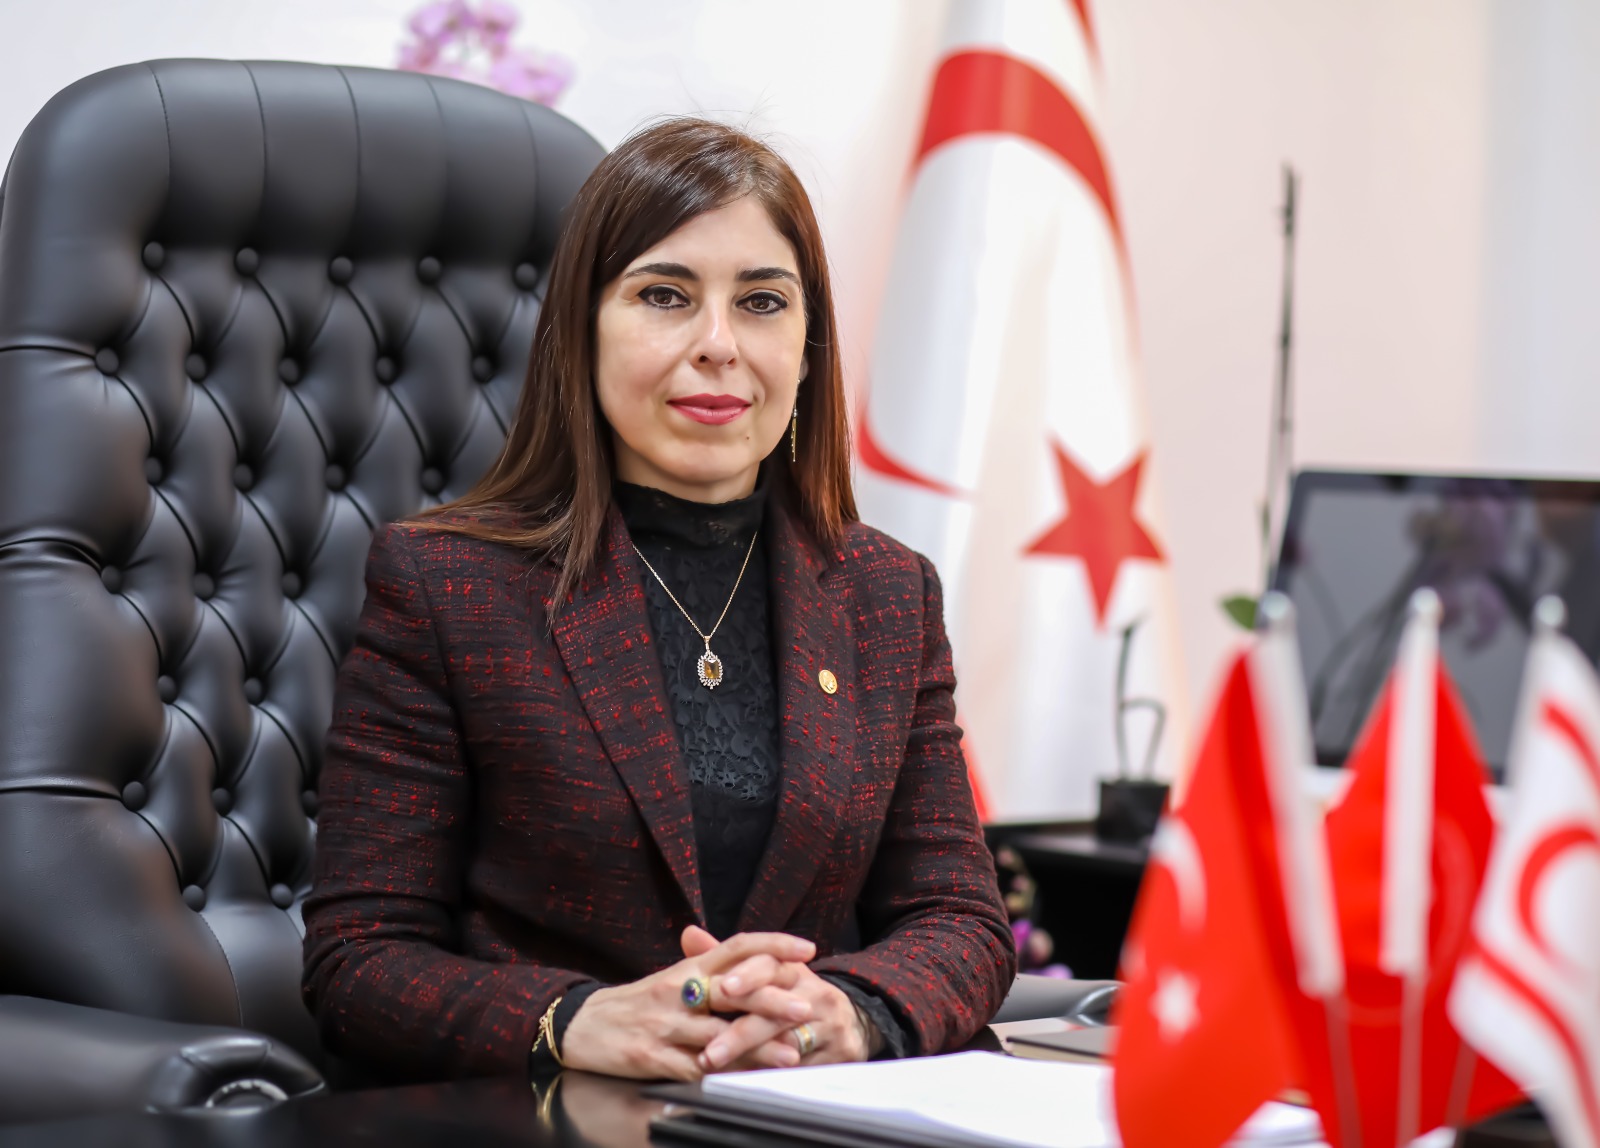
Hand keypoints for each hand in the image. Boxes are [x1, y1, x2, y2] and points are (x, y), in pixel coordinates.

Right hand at [560, 928, 816, 1079]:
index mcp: (688, 966)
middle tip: (805, 1008)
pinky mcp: (651, 1056)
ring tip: (790, 1054)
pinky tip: (744, 1080)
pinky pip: (693, 1067)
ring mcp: (664, 1024)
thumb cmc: (637, 1003)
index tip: (806, 949)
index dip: (773, 944)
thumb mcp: (674, 978)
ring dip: (757, 1046)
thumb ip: (714, 972)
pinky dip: (721, 1074)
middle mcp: (678, 990)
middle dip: (772, 999)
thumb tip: (765, 965)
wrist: (583, 1024)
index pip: (737, 945)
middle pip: (731, 989)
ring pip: (718, 1034)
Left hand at [680, 929, 873, 1072]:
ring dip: (753, 1062)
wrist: (847, 1023)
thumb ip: (727, 959)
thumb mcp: (767, 973)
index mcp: (794, 971)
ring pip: (788, 1046)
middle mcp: (816, 994)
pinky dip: (774, 1078)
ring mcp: (831, 1026)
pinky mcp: (840, 1054)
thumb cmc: (793, 996)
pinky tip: (749, 1086)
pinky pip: (803, 1071)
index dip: (748, 975)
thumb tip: (689, 934)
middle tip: (710, 1052)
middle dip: (741, 1034)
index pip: (771, 965)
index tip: (724, 987)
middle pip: (777, 1013)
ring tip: (724, 1076)